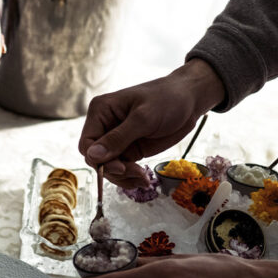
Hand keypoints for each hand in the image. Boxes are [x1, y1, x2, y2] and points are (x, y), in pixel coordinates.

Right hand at [78, 59, 225, 186]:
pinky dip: (131, 177)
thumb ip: (118, 138)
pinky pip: (122, 169)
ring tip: (143, 179)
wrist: (190, 100)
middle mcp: (105, 126)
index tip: (120, 167)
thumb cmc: (167, 99)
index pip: (87, 143)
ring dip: (123, 177)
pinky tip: (144, 179)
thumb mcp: (143, 118)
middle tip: (136, 173)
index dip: (98, 159)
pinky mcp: (130, 149)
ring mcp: (117, 140)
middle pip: (96, 159)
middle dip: (114, 170)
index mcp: (101, 111)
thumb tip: (93, 155)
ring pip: (108, 168)